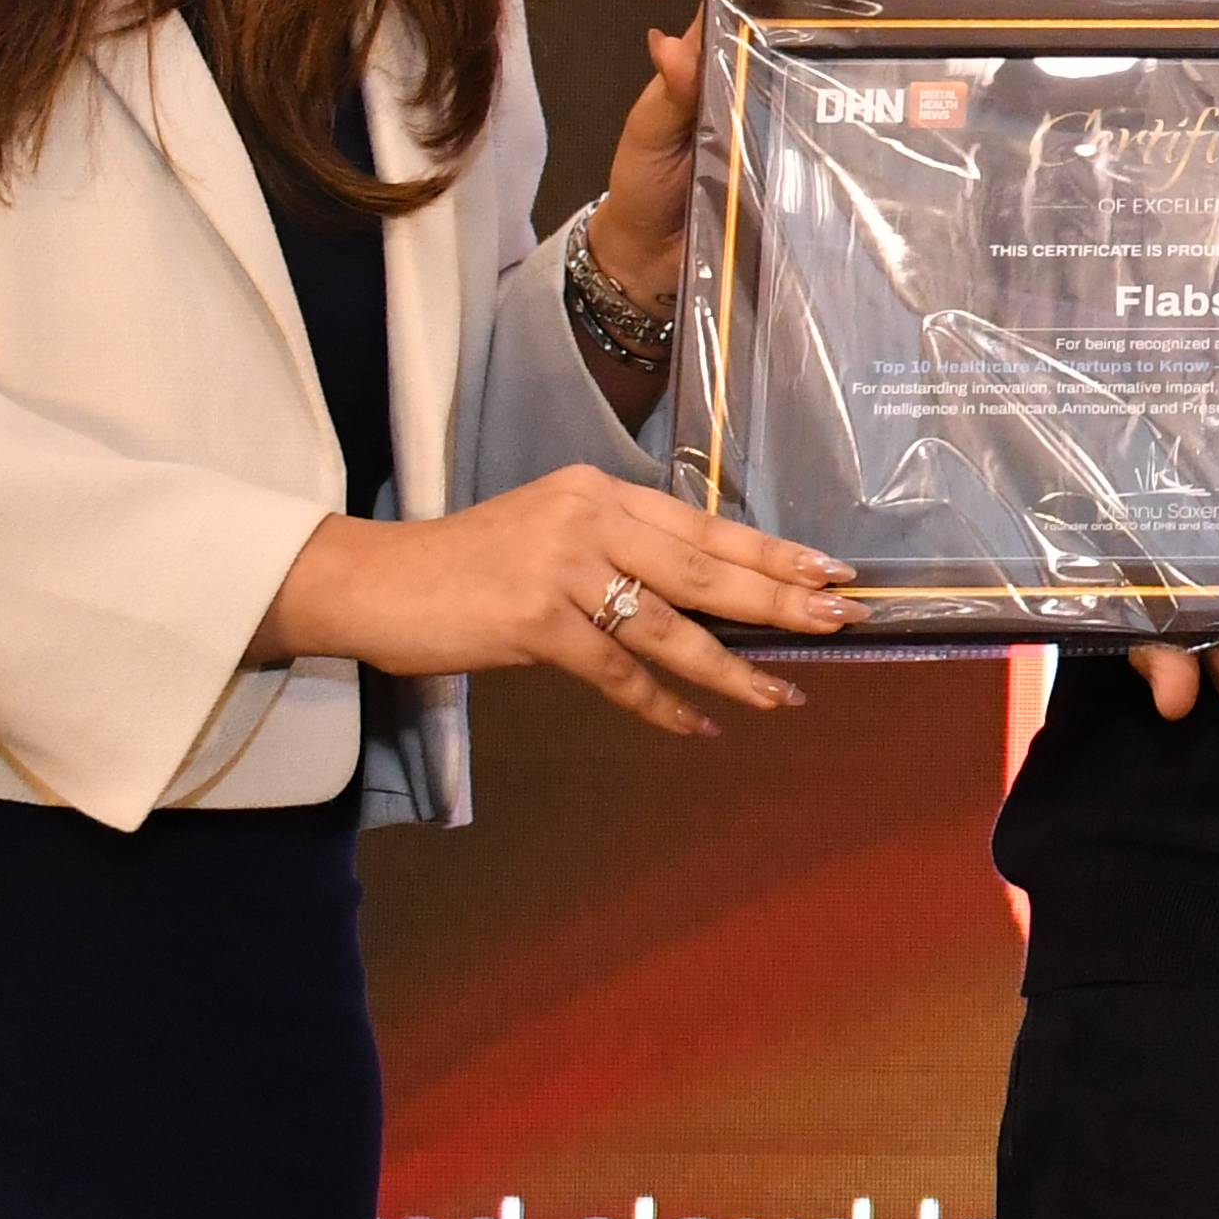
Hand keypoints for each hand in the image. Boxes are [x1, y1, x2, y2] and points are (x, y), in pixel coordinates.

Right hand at [252, 463, 859, 738]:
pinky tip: (700, 727)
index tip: (830, 570)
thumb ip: (619, 550)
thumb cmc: (468, 565)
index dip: (772, 551)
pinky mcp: (535, 620)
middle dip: (779, 600)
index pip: (706, 525)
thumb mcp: (552, 531)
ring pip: (671, 626)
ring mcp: (562, 567)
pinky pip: (618, 671)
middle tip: (840, 621)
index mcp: (601, 492)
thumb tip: (705, 592)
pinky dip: (662, 704)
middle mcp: (589, 519)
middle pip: (705, 568)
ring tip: (783, 695)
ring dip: (733, 667)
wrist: (377, 582)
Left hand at [589, 0, 935, 315]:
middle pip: (797, 11)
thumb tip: (667, 44)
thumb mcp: (647, 136)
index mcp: (711, 60)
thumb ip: (666, 94)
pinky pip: (850, 109)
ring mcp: (789, 108)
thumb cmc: (644, 187)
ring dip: (872, 6)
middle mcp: (757, 73)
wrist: (655, 262)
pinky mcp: (813, 150)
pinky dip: (887, 75)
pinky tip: (924, 50)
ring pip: (833, 48)